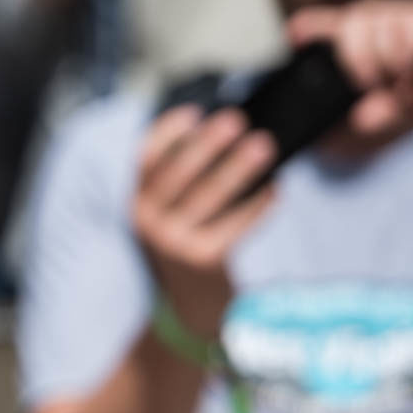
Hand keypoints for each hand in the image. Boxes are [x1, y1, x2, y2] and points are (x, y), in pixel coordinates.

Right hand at [130, 104, 277, 340]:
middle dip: (208, 143)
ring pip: (210, 195)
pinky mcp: (202, 259)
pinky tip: (276, 188)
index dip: (166, 133)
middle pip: (178, 172)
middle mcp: (147, 221)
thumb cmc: (188, 240)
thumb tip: (221, 133)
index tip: (194, 112)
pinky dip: (258, 204)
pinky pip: (235, 224)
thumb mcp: (170, 210)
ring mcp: (173, 242)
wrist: (191, 300)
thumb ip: (183, 177)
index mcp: (136, 201)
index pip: (144, 159)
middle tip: (236, 120)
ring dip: (239, 168)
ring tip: (264, 146)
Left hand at [286, 0, 412, 135]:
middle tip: (364, 85)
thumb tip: (349, 126)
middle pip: (356, 18)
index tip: (291, 37)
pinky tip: (411, 80)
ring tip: (396, 88)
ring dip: (382, 58)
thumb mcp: (397, 109)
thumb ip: (373, 114)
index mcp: (375, 37)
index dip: (313, 24)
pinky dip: (408, 57)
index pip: (337, 22)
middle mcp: (393, 20)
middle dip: (351, 53)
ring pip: (384, 21)